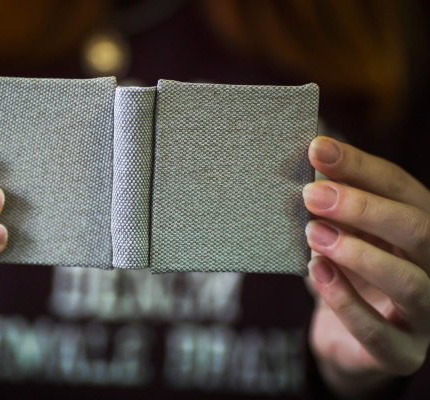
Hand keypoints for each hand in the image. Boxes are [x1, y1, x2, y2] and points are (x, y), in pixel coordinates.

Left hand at [303, 136, 429, 397]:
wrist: (346, 339)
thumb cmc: (345, 274)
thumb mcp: (341, 232)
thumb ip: (334, 203)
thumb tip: (310, 159)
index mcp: (421, 227)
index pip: (402, 188)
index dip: (360, 166)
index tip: (316, 149)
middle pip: (418, 229)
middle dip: (363, 207)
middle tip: (311, 195)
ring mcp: (425, 315)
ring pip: (409, 282)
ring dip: (357, 253)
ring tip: (312, 233)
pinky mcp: (402, 352)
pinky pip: (377, 331)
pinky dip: (344, 300)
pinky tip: (316, 273)